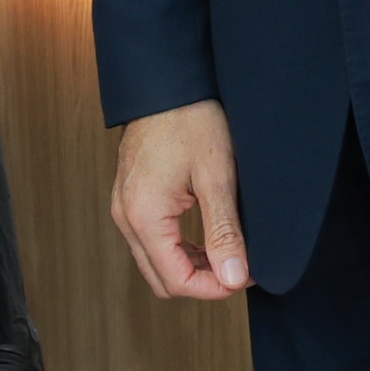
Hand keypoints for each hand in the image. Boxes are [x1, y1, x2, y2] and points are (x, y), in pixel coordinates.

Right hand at [110, 100, 249, 298]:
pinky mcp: (130, 197)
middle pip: (161, 279)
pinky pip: (151, 240)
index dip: (214, 289)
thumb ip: (224, 231)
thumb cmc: (190, 119)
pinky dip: (179, 248)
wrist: (166, 81)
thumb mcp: (217, 176)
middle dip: (202, 282)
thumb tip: (235, 278)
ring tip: (230, 251)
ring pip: (156, 261)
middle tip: (240, 268)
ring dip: (192, 266)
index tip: (245, 277)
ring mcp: (124, 207)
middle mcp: (126, 216)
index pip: (176, 281)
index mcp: (143, 216)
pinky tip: (208, 236)